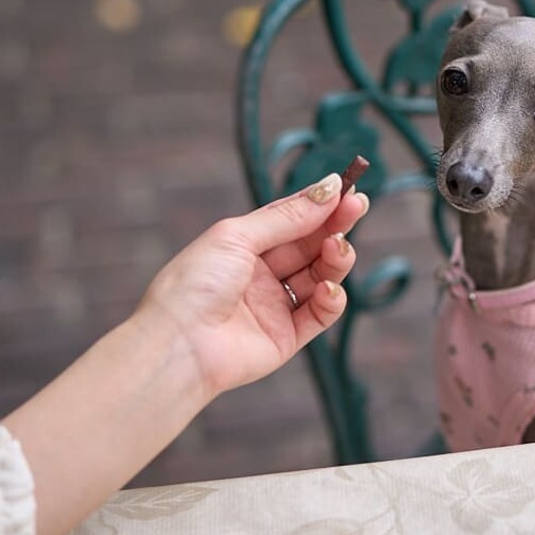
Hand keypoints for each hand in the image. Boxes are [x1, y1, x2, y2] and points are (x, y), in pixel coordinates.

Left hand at [133, 172, 369, 397]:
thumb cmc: (194, 285)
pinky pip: (320, 313)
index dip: (320, 205)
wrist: (178, 346)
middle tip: (357, 207)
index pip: (291, 219)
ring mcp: (275, 306)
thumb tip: (329, 188)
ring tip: (338, 248)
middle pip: (310, 245)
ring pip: (320, 276)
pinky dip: (331, 298)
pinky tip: (327, 287)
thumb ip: (287, 216)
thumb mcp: (238, 236)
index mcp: (244, 246)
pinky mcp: (287, 337)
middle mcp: (261, 274)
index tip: (348, 189)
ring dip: (335, 259)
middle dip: (335, 226)